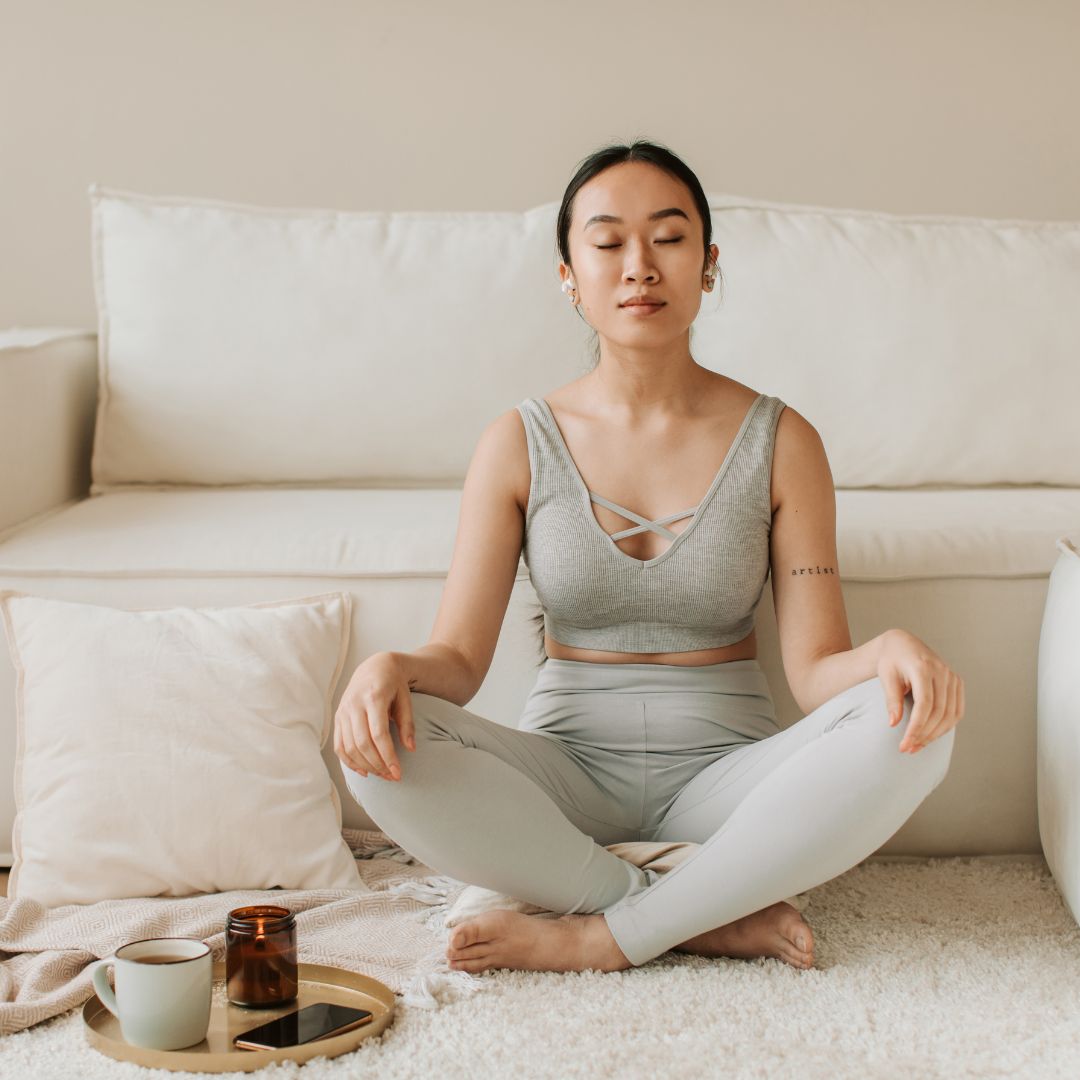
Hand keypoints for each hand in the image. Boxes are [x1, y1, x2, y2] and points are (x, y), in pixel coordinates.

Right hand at [333, 652, 415, 780]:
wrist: (375, 667)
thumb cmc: (394, 684)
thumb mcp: (406, 699)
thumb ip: (407, 724)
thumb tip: (411, 749)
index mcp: (373, 697)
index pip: (378, 733)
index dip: (388, 755)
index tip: (398, 772)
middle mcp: (354, 704)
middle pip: (362, 743)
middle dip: (378, 764)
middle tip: (392, 777)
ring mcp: (343, 711)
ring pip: (349, 746)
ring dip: (366, 765)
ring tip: (383, 775)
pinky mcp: (337, 718)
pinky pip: (339, 745)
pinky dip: (349, 761)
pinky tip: (364, 771)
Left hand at [877, 629, 964, 753]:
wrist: (903, 644)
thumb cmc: (891, 660)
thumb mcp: (886, 676)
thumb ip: (891, 699)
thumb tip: (894, 724)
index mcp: (924, 668)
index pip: (925, 704)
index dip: (916, 727)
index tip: (904, 744)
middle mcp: (942, 672)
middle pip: (939, 712)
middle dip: (924, 734)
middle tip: (908, 749)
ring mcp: (953, 677)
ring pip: (951, 714)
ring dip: (935, 734)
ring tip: (917, 746)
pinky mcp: (957, 683)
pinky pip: (956, 710)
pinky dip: (946, 726)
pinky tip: (931, 735)